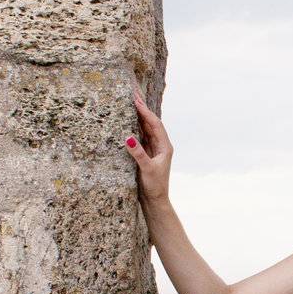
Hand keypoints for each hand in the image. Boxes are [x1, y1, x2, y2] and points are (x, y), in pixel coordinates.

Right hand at [125, 85, 172, 205]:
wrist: (155, 201)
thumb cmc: (154, 186)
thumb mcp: (146, 169)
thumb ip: (138, 153)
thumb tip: (128, 137)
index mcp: (165, 146)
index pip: (155, 124)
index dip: (145, 111)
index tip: (136, 99)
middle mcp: (160, 145)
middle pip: (151, 122)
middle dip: (142, 108)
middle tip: (133, 92)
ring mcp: (153, 149)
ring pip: (146, 128)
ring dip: (138, 115)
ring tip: (130, 101)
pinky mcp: (146, 154)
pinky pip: (141, 136)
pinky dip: (135, 126)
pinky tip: (128, 119)